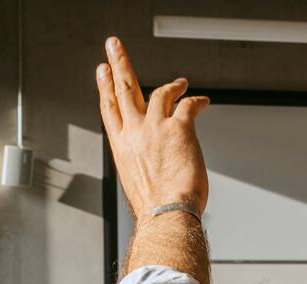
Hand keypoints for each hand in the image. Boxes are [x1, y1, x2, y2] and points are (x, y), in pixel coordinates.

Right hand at [96, 37, 209, 217]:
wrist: (166, 215)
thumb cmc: (156, 207)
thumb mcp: (138, 182)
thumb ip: (143, 163)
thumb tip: (155, 164)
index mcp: (121, 146)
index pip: (109, 109)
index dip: (104, 87)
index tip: (102, 71)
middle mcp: (134, 132)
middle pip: (123, 88)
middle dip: (118, 62)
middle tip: (113, 45)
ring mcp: (155, 128)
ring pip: (158, 90)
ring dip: (172, 83)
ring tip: (181, 82)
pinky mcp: (179, 128)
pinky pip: (188, 104)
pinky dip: (197, 100)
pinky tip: (203, 100)